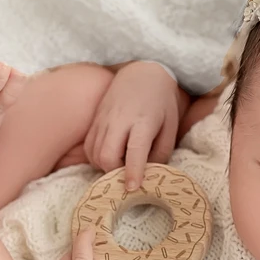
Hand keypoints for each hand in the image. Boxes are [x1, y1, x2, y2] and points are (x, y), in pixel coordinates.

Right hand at [84, 61, 183, 189]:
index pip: (135, 150)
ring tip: (120, 162)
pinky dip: (96, 158)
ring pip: (94, 153)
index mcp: (143, 121)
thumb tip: (148, 173)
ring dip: (105, 166)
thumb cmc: (161, 102)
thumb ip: (161, 152)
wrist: (142, 72)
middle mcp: (119, 120)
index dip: (133, 171)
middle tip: (127, 171)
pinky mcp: (95, 120)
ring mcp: (104, 119)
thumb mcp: (170, 126)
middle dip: (114, 172)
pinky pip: (89, 147)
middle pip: (107, 156)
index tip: (132, 187)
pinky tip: (109, 155)